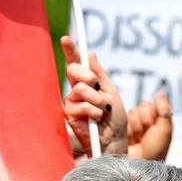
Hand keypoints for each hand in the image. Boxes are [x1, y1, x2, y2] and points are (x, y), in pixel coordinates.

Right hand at [61, 36, 126, 157]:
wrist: (114, 141)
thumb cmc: (115, 120)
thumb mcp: (112, 93)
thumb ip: (101, 75)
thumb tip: (91, 54)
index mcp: (88, 83)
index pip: (77, 64)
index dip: (71, 51)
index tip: (66, 39)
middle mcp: (77, 91)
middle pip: (74, 70)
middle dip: (89, 77)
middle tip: (98, 87)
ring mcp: (72, 102)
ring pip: (80, 88)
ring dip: (97, 100)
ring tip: (102, 112)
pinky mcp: (69, 115)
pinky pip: (81, 105)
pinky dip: (94, 112)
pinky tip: (97, 120)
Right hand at [126, 91, 171, 160]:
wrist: (139, 165)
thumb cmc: (155, 150)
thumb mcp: (164, 131)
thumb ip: (164, 110)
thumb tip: (160, 93)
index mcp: (159, 118)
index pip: (153, 103)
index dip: (153, 114)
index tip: (154, 127)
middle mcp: (147, 120)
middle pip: (142, 107)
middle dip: (144, 121)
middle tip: (145, 135)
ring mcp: (134, 124)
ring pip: (132, 113)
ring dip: (136, 127)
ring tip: (138, 139)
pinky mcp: (122, 128)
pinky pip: (122, 119)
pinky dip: (127, 129)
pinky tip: (130, 139)